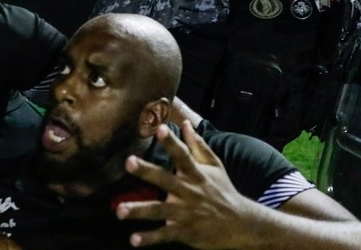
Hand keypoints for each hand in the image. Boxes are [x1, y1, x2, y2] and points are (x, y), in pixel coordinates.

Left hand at [116, 121, 248, 247]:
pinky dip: (150, 238)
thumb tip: (185, 123)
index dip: (172, 142)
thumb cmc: (223, 191)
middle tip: (128, 162)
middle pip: (165, 179)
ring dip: (140, 210)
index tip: (161, 128)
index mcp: (196, 174)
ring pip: (160, 210)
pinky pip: (165, 235)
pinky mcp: (185, 232)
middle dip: (147, 171)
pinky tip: (134, 240)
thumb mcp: (215, 166)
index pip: (183, 155)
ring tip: (120, 210)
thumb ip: (198, 146)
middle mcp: (189, 192)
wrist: (240, 224)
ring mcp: (186, 213)